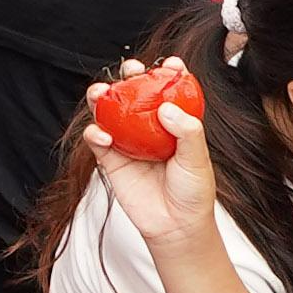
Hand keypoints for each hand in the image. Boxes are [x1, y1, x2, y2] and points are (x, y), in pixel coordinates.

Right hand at [83, 81, 220, 251]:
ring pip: (109, 111)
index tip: (170, 65)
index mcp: (174, 123)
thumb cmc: (193, 192)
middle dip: (130, 75)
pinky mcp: (110, 159)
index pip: (169, 91)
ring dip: (101, 96)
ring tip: (101, 92)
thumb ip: (186, 131)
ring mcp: (128, 142)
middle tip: (132, 70)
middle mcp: (148, 128)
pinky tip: (102, 134)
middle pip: (134, 94)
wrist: (176, 226)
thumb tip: (165, 108)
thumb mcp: (198, 159)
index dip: (168, 73)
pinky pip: (96, 139)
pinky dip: (95, 132)